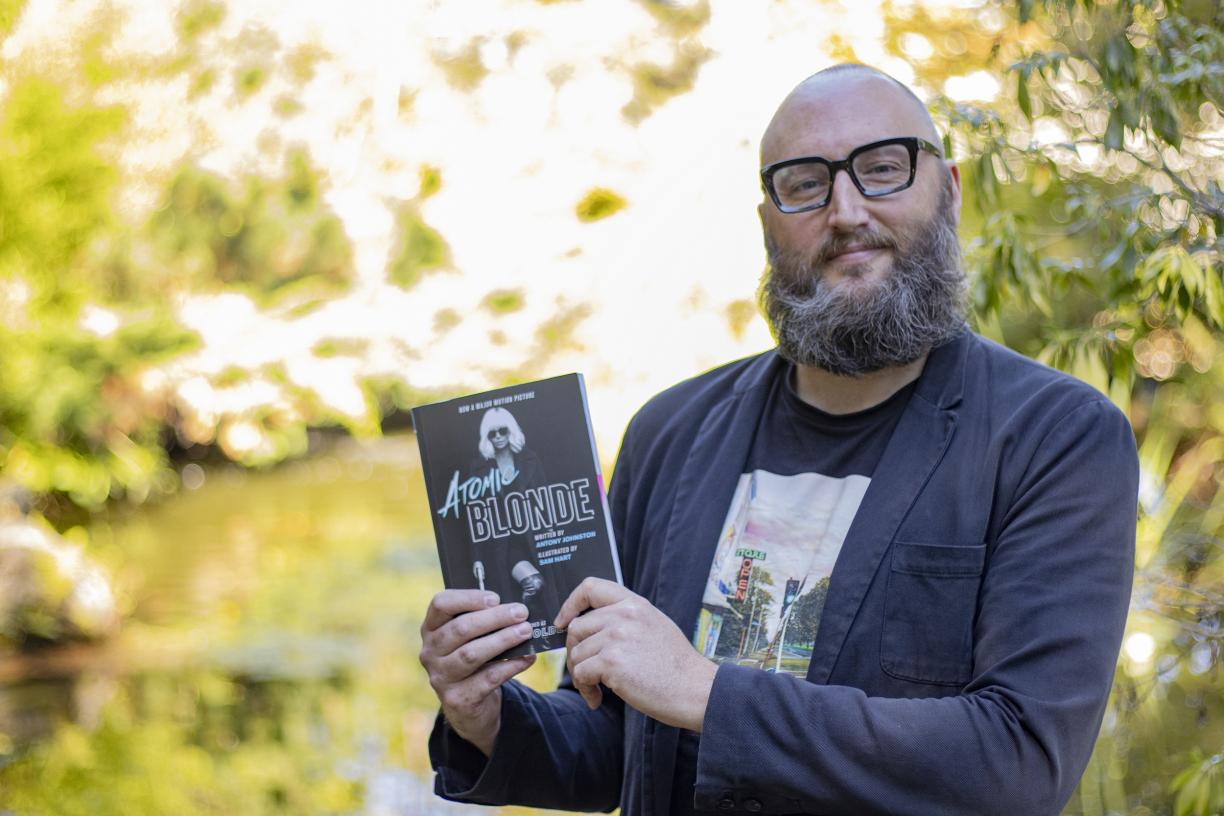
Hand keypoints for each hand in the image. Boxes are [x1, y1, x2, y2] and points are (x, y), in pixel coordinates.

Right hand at [418, 589, 536, 756]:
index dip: (468, 598)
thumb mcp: (469, 637)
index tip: (495, 598)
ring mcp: (441, 677)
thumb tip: (515, 608)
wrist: (468, 704)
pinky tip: (528, 657)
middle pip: (460, 629)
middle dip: (495, 618)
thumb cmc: (473, 657)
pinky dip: (511, 666)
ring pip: (472, 654)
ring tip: (526, 631)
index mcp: (431, 628)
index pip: (441, 604)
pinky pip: (488, 678)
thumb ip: (483, 620)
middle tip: (521, 613)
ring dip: (503, 640)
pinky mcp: (457, 699)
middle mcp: (430, 652)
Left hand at [555, 578, 717, 730]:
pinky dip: (585, 689)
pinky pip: (581, 674)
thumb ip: (625, 620)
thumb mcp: (654, 626)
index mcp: (634, 604)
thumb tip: (591, 629)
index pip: (590, 587)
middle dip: (574, 652)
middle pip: (577, 627)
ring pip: (577, 653)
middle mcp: (624, 615)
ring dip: (581, 676)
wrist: (695, 690)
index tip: (563, 621)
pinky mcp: (612, 662)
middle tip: (585, 672)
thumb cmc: (676, 666)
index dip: (570, 604)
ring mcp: (617, 637)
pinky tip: (598, 699)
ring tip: (596, 689)